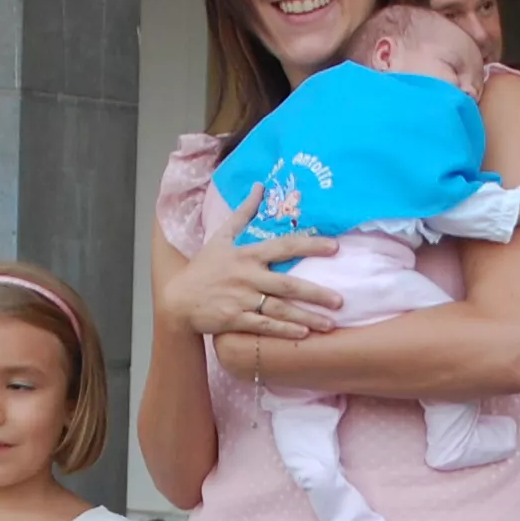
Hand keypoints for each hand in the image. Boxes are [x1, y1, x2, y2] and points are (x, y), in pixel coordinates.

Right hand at [158, 187, 342, 341]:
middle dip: (316, 293)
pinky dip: (284, 330)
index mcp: (247, 254)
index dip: (310, 245)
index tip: (335, 247)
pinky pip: (265, 326)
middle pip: (288, 284)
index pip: (284, 246)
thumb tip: (259, 186)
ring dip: (307, 316)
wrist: (178, 300)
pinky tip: (304, 333)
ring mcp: (242, 300)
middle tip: (341, 300)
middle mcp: (247, 276)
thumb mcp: (220, 237)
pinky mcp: (235, 320)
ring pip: (280, 309)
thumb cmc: (203, 268)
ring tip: (331, 324)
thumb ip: (243, 213)